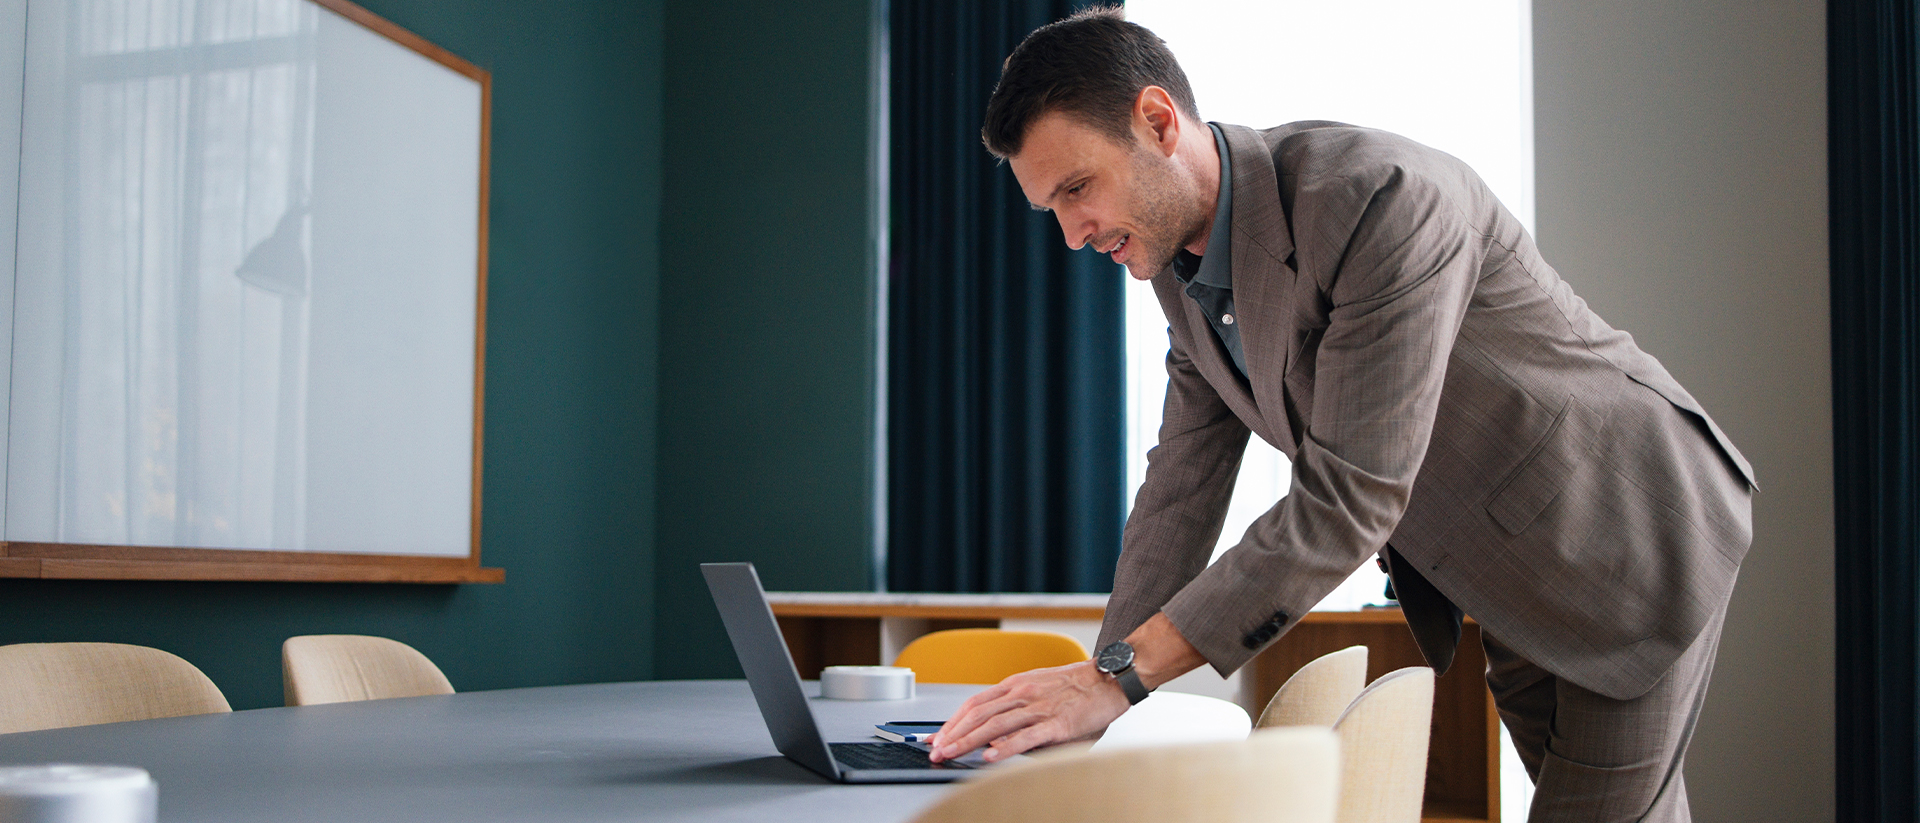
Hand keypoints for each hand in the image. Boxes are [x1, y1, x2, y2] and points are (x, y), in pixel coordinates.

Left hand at [925, 660, 1129, 762]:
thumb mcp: (1039, 689)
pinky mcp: (1056, 724)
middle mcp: (1022, 693)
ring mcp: (1038, 708)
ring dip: (968, 741)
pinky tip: (990, 756)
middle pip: (978, 714)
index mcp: (1016, 685)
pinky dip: (1005, 747)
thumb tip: (993, 733)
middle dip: (953, 733)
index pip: (974, 703)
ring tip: (951, 754)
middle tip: (935, 750)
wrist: (1109, 679)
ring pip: (995, 725)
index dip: (952, 721)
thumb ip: (1016, 708)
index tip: (937, 736)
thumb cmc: (1076, 687)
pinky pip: (1026, 736)